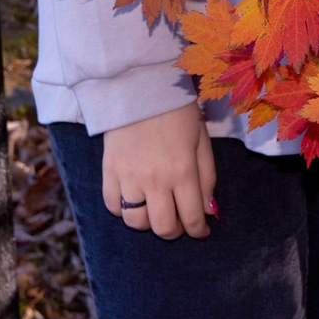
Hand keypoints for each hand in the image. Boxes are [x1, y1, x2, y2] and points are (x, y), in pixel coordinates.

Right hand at [99, 104, 217, 239]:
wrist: (140, 87)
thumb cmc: (177, 112)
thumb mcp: (201, 141)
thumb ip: (207, 178)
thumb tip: (209, 212)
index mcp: (183, 171)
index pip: (192, 218)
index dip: (199, 230)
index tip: (200, 230)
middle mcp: (155, 180)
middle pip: (162, 227)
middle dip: (174, 231)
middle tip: (178, 221)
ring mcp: (129, 177)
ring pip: (135, 222)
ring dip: (148, 222)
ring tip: (155, 209)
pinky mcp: (109, 171)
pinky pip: (112, 206)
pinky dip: (123, 210)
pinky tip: (133, 198)